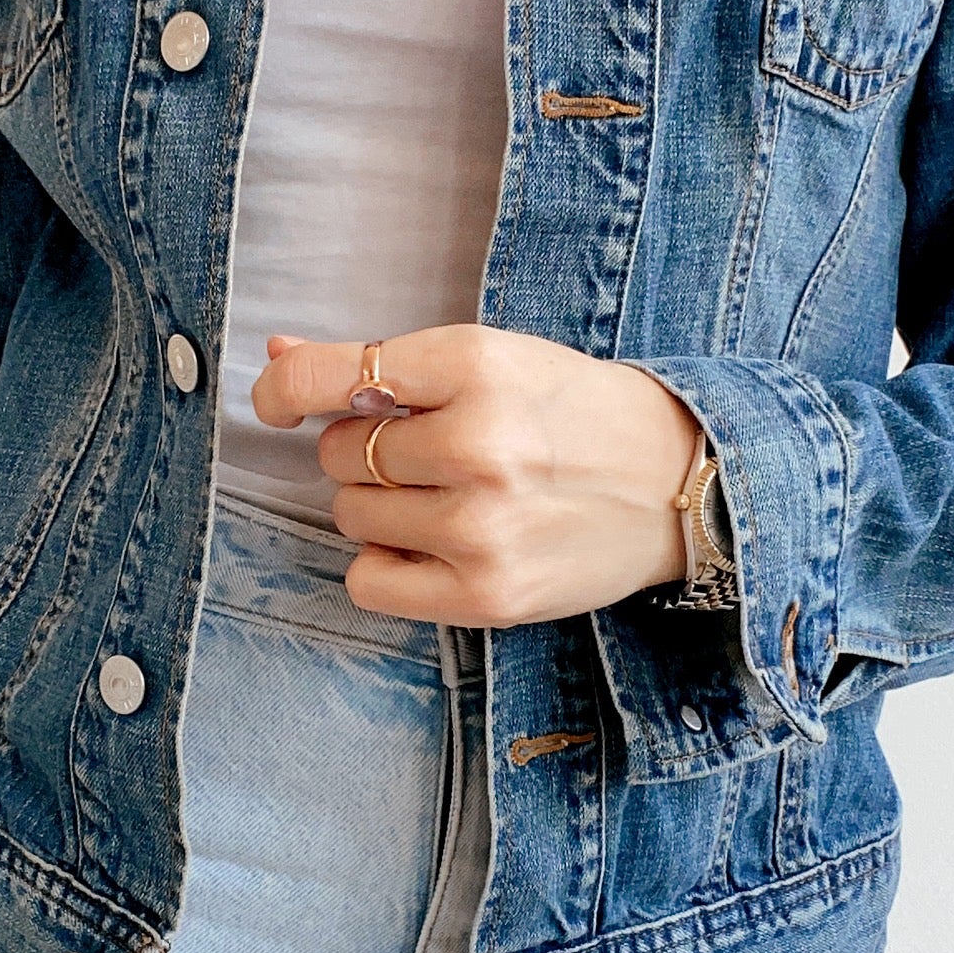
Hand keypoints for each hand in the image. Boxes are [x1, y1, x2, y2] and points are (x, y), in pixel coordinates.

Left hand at [252, 325, 698, 626]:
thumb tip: (276, 358)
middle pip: (339, 454)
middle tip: (432, 451)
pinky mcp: (487, 594)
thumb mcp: (489, 359)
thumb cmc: (571, 413)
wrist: (676, 482)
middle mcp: (479, 444)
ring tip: (449, 496)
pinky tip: (437, 546)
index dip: (285, 389)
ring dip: (381, 507)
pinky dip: (387, 565)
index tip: (279, 401)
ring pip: (351, 516)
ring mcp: (483, 526)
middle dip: (368, 451)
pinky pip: (369, 581)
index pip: (334, 377)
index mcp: (478, 364)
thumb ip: (380, 362)